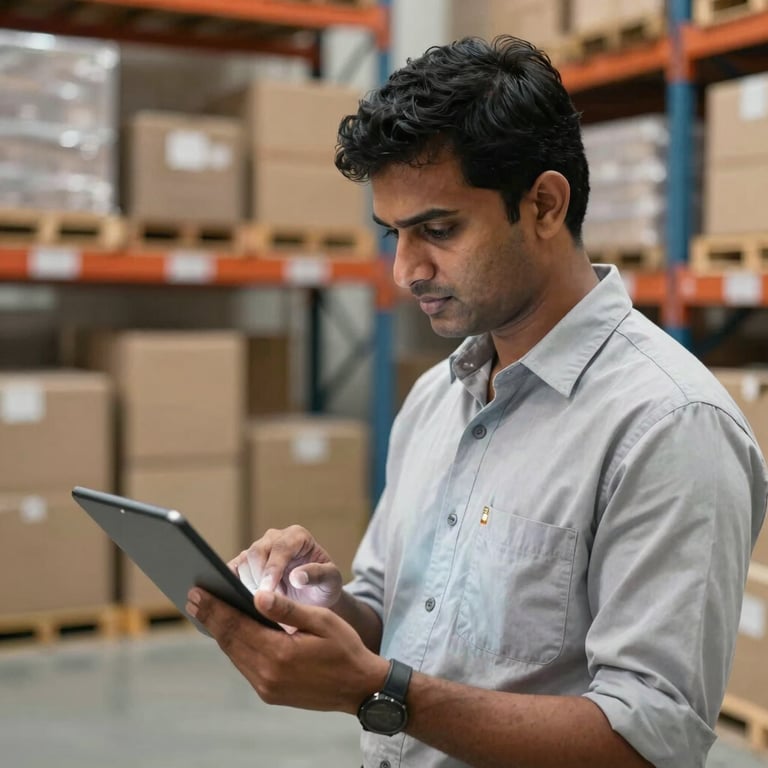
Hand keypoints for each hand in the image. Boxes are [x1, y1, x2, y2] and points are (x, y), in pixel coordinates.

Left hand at [186, 587, 388, 713]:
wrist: (360, 688)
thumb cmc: (345, 648)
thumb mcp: (321, 621)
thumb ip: (287, 609)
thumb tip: (257, 595)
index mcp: (280, 653)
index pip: (237, 625)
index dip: (216, 607)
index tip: (197, 591)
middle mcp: (268, 674)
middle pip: (230, 640)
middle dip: (210, 617)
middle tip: (192, 597)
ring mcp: (267, 687)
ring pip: (234, 654)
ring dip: (219, 631)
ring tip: (205, 611)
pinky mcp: (270, 692)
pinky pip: (244, 665)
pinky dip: (233, 645)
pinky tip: (229, 631)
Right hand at [229, 526, 343, 610]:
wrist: (313, 597)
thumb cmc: (323, 586)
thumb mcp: (331, 581)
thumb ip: (318, 575)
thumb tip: (297, 577)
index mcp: (297, 536)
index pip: (280, 548)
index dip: (272, 570)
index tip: (267, 592)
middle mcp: (275, 538)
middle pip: (256, 553)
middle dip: (258, 580)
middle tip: (265, 604)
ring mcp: (258, 550)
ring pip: (243, 564)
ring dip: (249, 587)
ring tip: (264, 606)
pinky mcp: (244, 564)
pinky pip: (231, 572)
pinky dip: (231, 586)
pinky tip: (238, 603)